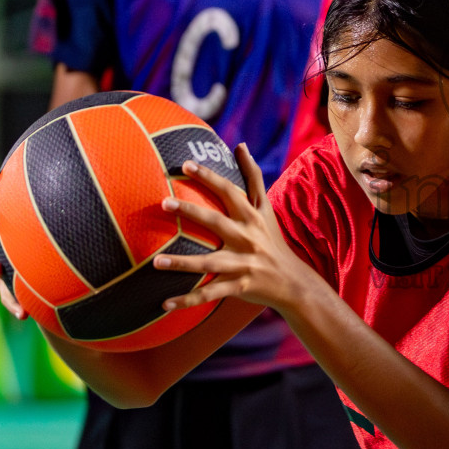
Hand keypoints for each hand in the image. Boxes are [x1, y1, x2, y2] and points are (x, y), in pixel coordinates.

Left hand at [153, 146, 315, 312]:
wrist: (293, 281)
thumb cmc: (273, 239)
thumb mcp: (266, 208)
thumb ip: (252, 176)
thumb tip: (240, 144)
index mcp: (253, 217)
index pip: (230, 192)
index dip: (209, 177)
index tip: (185, 165)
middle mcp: (248, 238)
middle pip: (217, 222)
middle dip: (192, 212)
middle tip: (164, 202)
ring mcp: (243, 264)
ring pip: (210, 263)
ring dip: (183, 264)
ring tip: (156, 262)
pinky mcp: (239, 287)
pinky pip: (210, 294)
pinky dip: (188, 300)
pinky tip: (164, 304)